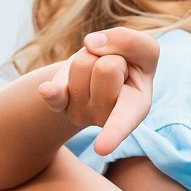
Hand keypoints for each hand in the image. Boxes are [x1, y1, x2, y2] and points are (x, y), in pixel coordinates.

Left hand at [35, 27, 159, 155]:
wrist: (100, 73)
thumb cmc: (129, 64)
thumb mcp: (143, 50)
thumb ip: (130, 41)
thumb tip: (91, 43)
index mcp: (137, 108)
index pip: (123, 120)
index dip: (113, 134)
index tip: (101, 149)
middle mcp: (107, 118)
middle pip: (107, 67)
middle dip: (112, 54)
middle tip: (116, 67)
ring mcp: (81, 113)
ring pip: (83, 62)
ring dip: (91, 55)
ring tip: (98, 70)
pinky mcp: (61, 103)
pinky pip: (54, 94)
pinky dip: (51, 92)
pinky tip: (47, 90)